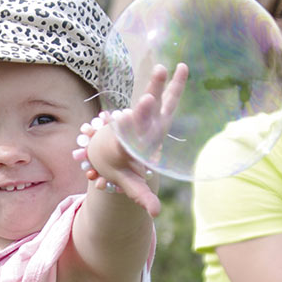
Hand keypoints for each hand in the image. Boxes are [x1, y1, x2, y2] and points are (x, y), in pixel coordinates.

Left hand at [77, 62, 188, 216]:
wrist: (102, 147)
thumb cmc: (116, 167)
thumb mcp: (127, 183)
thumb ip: (141, 196)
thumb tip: (156, 214)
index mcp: (125, 149)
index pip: (126, 141)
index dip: (126, 131)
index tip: (124, 119)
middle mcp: (133, 131)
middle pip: (138, 120)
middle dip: (142, 110)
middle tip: (147, 99)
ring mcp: (141, 119)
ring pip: (150, 103)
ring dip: (157, 86)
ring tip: (163, 69)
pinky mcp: (149, 112)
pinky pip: (161, 97)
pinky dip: (169, 84)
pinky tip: (179, 67)